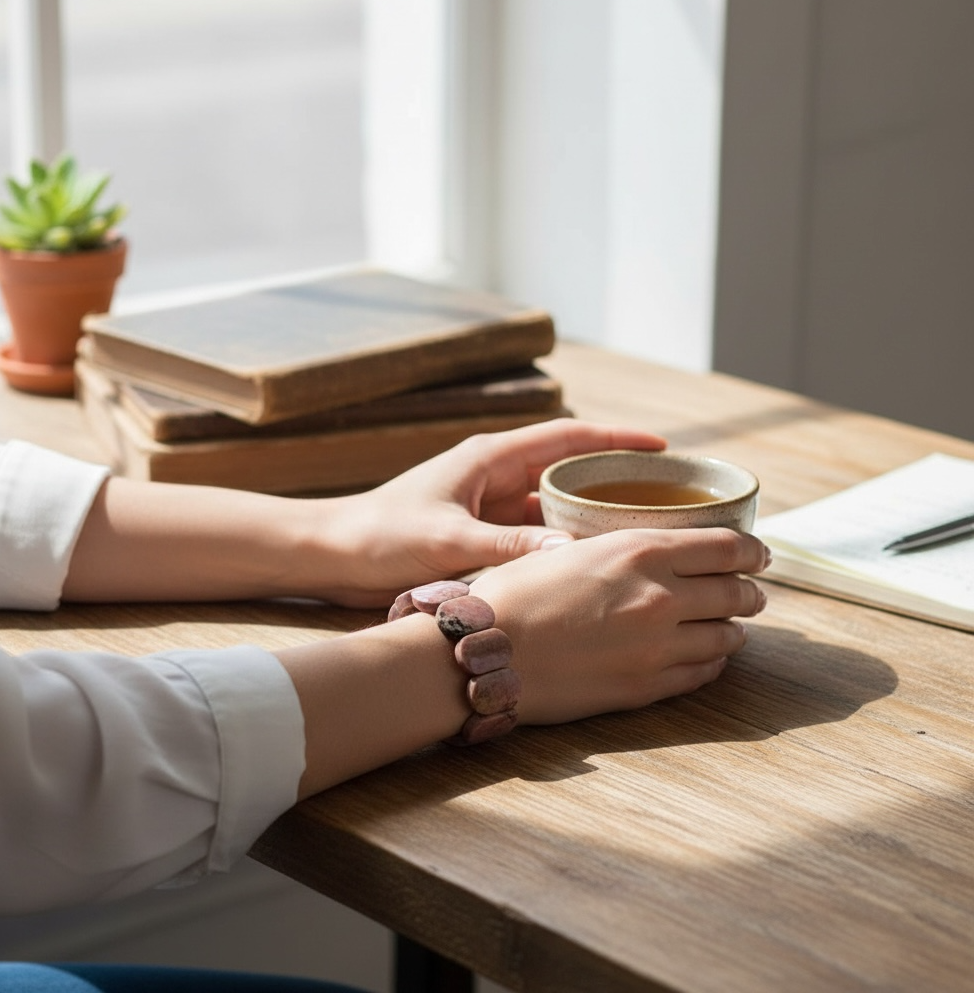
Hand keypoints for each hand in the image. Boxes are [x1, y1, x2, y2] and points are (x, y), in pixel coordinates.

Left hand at [308, 418, 666, 605]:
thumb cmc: (380, 535)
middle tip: (665, 498)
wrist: (334, 554)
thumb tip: (573, 552)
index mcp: (491, 458)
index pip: (569, 438)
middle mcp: (496, 476)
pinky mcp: (481, 533)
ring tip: (641, 533)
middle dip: (616, 478)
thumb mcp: (448, 540)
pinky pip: (536, 533)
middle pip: (570, 469)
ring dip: (592, 515)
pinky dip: (563, 542)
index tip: (662, 448)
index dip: (618, 439)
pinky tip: (591, 562)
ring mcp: (490, 505)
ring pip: (556, 505)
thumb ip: (508, 546)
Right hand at [469, 526, 770, 722]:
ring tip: (730, 627)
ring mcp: (657, 648)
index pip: (727, 547)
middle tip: (750, 591)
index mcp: (641, 551)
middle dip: (749, 591)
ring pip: (727, 637)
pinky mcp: (645, 688)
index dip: (753, 550)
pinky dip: (712, 663)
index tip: (760, 553)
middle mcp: (660, 597)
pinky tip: (706, 657)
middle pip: (736, 593)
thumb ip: (622, 551)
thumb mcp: (571, 548)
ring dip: (734, 629)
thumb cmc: (514, 593)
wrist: (485, 652)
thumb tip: (651, 553)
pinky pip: (702, 674)